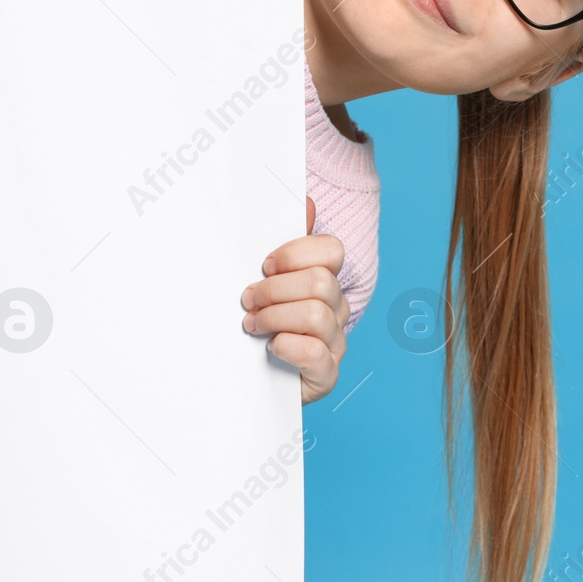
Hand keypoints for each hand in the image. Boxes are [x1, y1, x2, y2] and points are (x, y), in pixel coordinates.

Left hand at [240, 196, 348, 404]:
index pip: (331, 250)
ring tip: (252, 325)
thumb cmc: (256, 324)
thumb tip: (306, 202)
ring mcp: (335, 342)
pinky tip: (270, 348)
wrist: (245, 379)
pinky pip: (316, 353)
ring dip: (275, 317)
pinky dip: (288, 347)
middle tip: (248, 300)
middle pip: (321, 282)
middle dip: (275, 289)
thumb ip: (285, 246)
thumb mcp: (264, 282)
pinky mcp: (327, 374)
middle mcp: (336, 308)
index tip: (264, 266)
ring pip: (316, 315)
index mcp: (325, 280)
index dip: (295, 254)